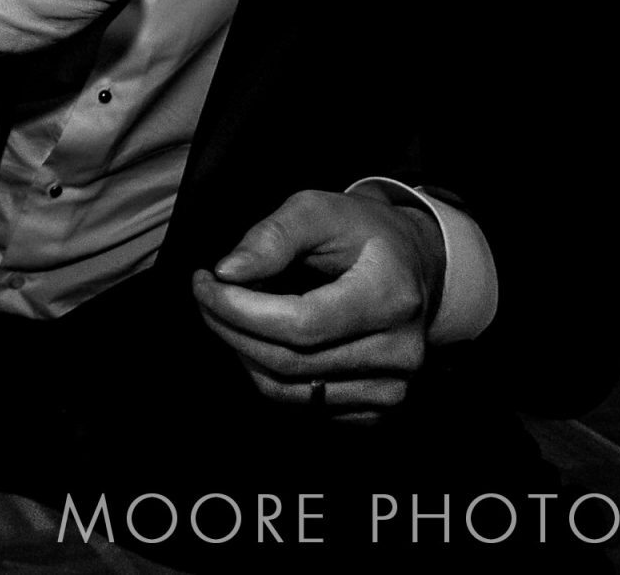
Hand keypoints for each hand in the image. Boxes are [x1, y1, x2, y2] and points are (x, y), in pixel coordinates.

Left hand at [191, 189, 444, 424]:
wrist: (415, 266)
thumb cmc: (363, 233)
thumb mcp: (320, 210)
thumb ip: (273, 236)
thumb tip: (228, 273)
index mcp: (391, 297)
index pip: (300, 324)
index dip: (240, 309)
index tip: (205, 282)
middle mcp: (398, 352)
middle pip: (288, 360)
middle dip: (230, 327)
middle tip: (206, 294)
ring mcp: (391, 388)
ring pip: (287, 389)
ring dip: (243, 351)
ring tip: (233, 312)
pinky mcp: (377, 408)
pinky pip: (303, 404)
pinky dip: (269, 373)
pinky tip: (265, 337)